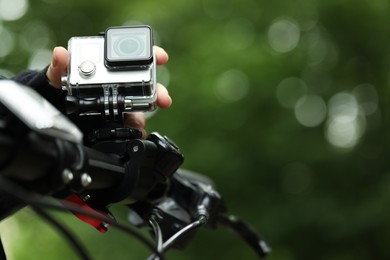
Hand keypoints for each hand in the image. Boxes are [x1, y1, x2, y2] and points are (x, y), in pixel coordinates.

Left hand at [46, 46, 171, 132]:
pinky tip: (137, 133)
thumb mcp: (57, 78)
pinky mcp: (120, 121)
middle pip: (148, 83)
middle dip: (159, 90)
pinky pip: (133, 126)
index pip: (135, 57)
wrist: (57, 114)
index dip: (151, 55)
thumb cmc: (60, 90)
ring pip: (144, 106)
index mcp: (109, 67)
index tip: (161, 57)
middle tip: (164, 98)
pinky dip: (137, 130)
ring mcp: (123, 103)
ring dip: (150, 114)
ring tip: (145, 122)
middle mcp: (121, 84)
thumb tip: (60, 54)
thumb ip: (59, 68)